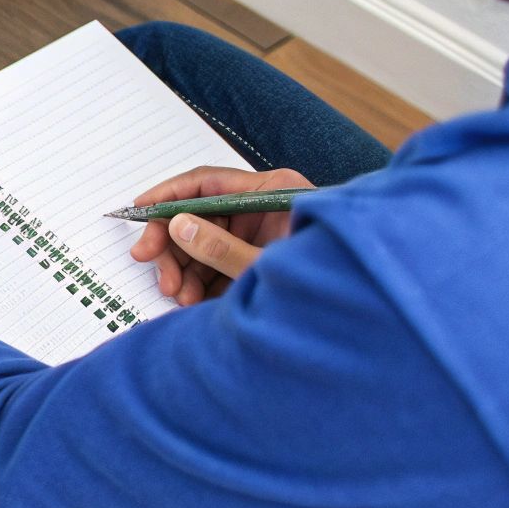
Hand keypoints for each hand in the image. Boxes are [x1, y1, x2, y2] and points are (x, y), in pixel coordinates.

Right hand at [128, 166, 313, 304]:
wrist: (370, 324)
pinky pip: (215, 266)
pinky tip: (192, 301)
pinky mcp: (256, 262)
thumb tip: (179, 226)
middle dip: (173, 245)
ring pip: (203, 244)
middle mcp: (263, 209)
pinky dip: (199, 284)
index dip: (168, 195)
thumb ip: (220, 247)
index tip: (138, 212)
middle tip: (152, 268)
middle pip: (199, 215)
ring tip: (178, 295)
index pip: (207, 182)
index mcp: (272, 192)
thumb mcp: (266, 265)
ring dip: (184, 270)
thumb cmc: (328, 282)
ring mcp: (259, 236)